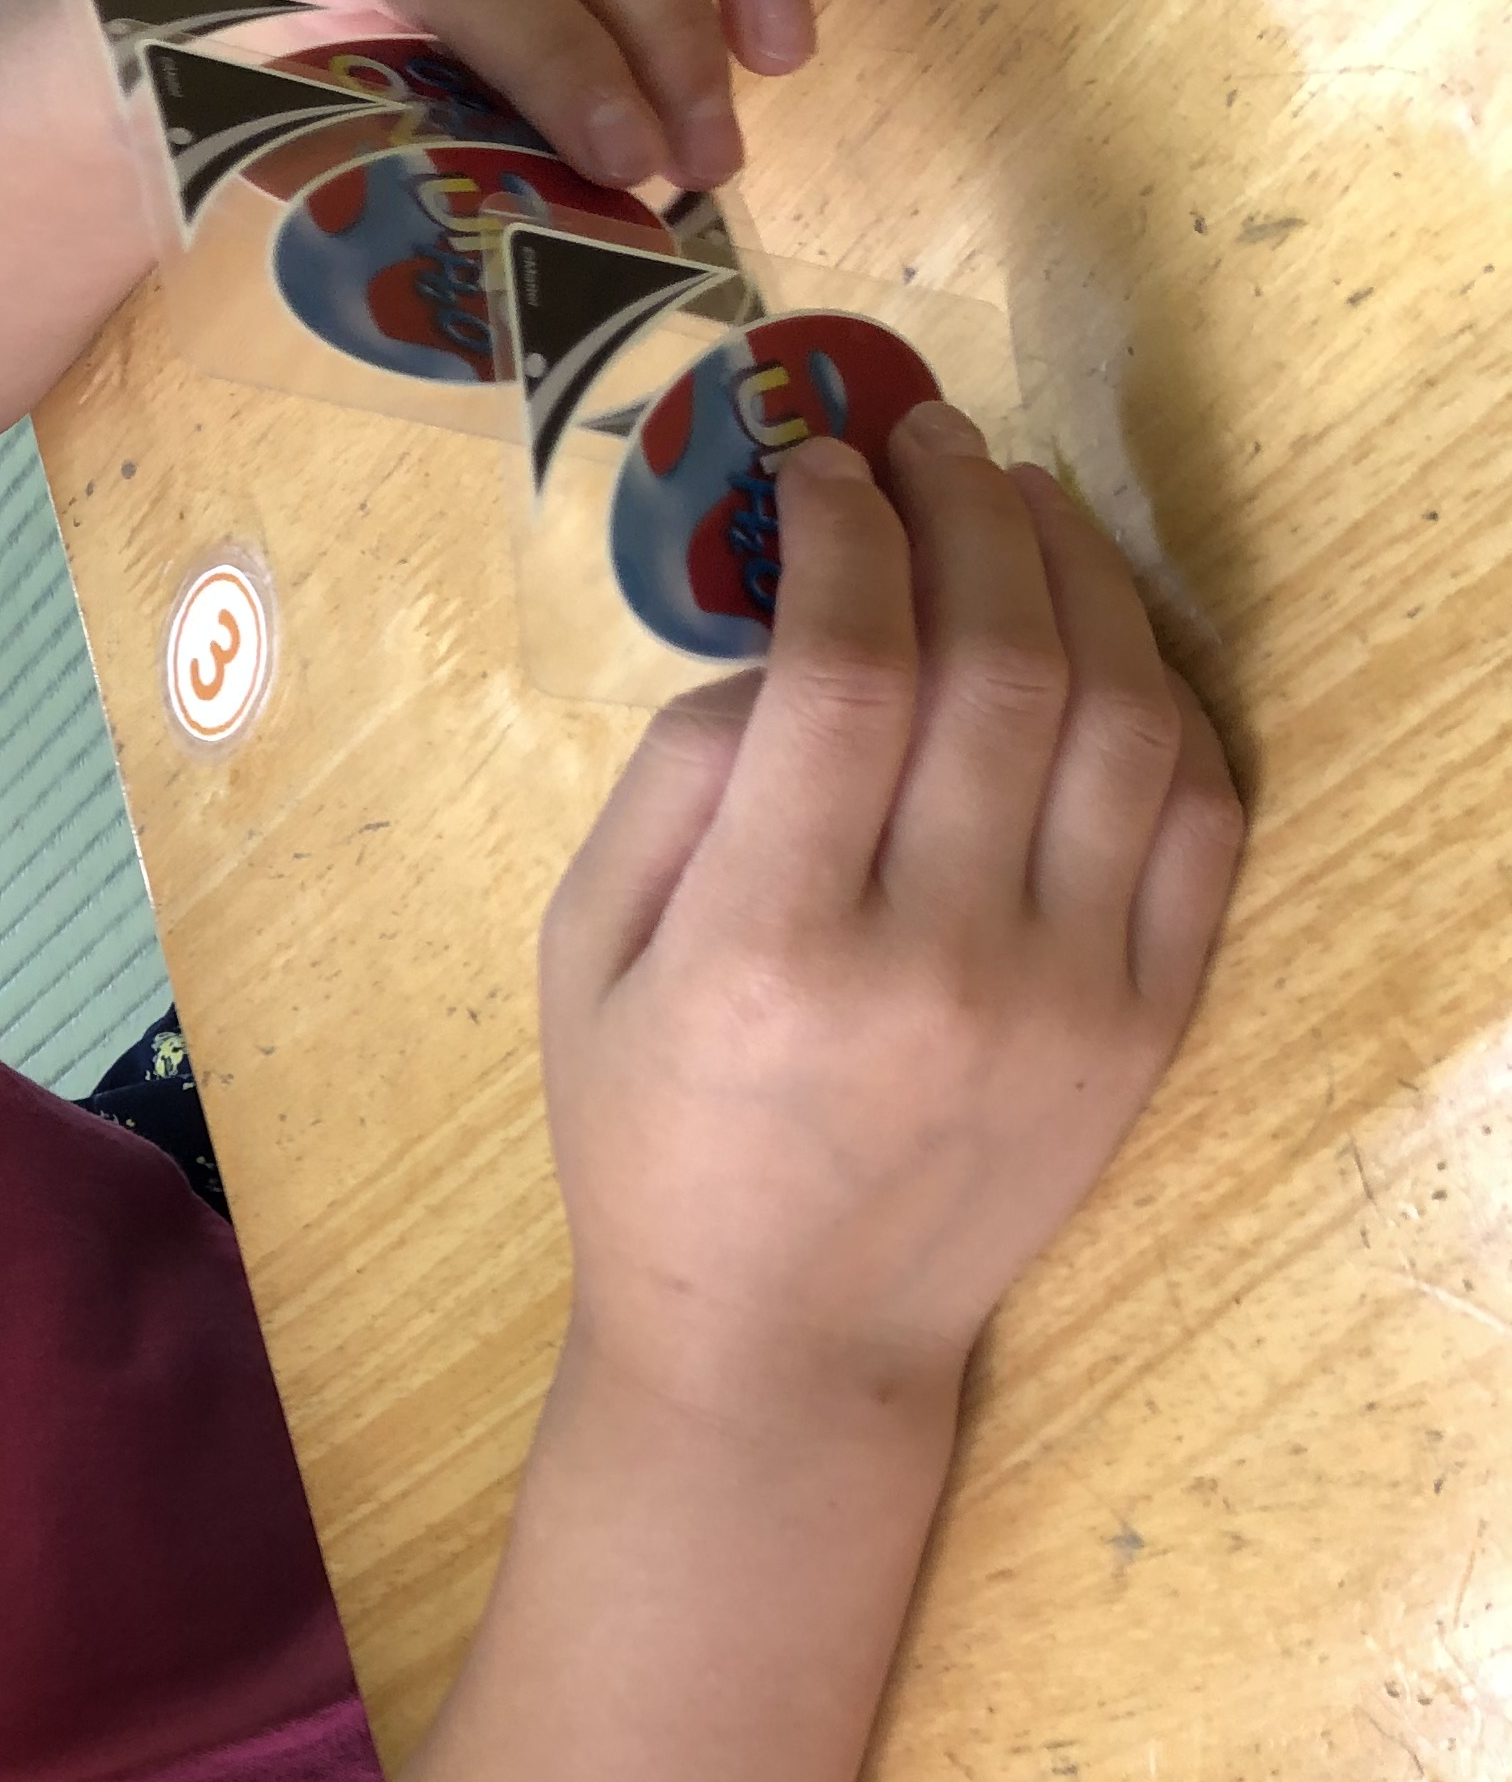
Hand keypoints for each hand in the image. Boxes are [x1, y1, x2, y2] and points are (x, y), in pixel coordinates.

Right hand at [537, 409, 1244, 1417]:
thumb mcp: (581, 958)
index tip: (822, 467)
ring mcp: (1064, 993)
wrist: (785, 1340)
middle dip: (969, 509)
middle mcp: (935, 958)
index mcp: (769, 943)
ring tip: (1024, 506)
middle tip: (930, 441)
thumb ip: (672, 784)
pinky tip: (1105, 640)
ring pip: (1126, 715)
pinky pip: (1199, 816)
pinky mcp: (1146, 1023)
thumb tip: (788, 639)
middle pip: (1001, 661)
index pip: (848, 668)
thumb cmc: (654, 1139)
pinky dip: (1166, 699)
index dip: (847, 533)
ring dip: (1082, 577)